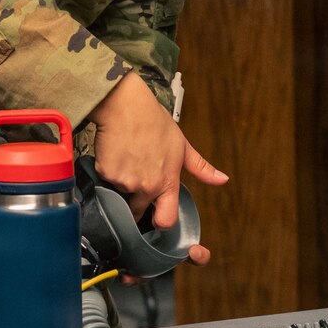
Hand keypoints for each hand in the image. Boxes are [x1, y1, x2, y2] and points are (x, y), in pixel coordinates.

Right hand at [87, 72, 225, 265]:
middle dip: (135, 202)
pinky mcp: (106, 174)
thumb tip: (222, 180)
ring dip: (121, 184)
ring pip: (118, 196)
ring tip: (127, 160)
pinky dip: (107, 172)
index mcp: (167, 182)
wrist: (126, 106)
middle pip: (137, 212)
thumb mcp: (183, 145)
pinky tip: (115, 154)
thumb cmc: (154, 122)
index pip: (166, 221)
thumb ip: (201, 168)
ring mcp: (125, 182)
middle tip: (136, 176)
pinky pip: (104, 181)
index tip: (156, 216)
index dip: (161, 222)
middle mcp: (147, 186)